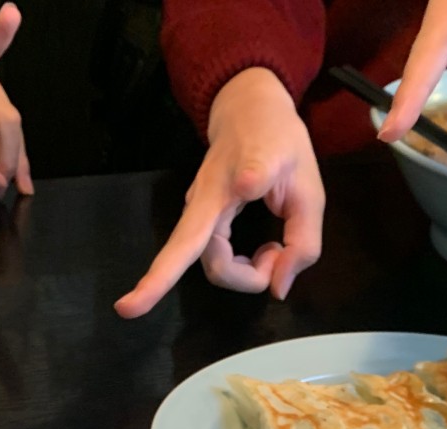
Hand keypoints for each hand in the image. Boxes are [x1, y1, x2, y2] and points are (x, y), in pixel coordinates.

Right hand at [115, 68, 323, 318]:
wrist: (247, 109)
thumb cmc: (279, 143)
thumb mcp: (309, 189)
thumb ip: (302, 241)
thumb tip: (277, 290)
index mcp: (222, 192)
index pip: (193, 239)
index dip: (161, 277)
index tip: (137, 300)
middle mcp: (199, 208)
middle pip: (212, 266)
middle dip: (244, 279)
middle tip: (279, 256)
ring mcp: (194, 217)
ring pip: (214, 268)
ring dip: (247, 272)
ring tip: (274, 248)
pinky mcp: (197, 225)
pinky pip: (215, 261)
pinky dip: (242, 267)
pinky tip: (261, 251)